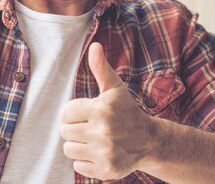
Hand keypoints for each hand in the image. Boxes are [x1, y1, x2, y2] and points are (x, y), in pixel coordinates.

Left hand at [59, 42, 155, 179]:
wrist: (149, 141)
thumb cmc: (126, 111)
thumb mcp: (115, 89)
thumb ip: (101, 68)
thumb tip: (95, 45)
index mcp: (102, 109)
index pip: (65, 113)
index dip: (73, 113)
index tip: (87, 114)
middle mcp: (104, 131)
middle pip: (65, 132)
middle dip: (75, 129)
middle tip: (91, 128)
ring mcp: (106, 152)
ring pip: (69, 150)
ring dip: (78, 146)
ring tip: (94, 140)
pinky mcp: (107, 170)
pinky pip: (78, 166)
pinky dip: (85, 162)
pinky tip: (99, 153)